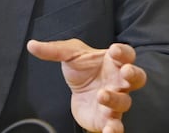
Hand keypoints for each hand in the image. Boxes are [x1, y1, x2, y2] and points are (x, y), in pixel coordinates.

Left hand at [27, 38, 146, 132]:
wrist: (79, 91)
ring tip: (101, 95)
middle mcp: (118, 81)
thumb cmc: (82, 69)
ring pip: (124, 101)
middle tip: (126, 71)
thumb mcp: (69, 55)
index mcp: (113, 61)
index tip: (113, 50)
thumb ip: (53, 50)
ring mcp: (115, 101)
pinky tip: (110, 131)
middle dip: (133, 74)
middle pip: (136, 78)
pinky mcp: (108, 119)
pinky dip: (115, 130)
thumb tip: (31, 45)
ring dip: (115, 99)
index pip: (125, 54)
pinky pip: (117, 126)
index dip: (123, 52)